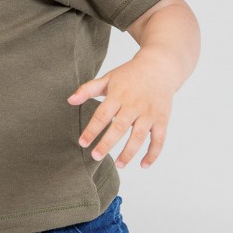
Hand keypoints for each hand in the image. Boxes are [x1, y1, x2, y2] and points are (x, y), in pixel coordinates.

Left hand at [67, 53, 176, 168]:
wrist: (160, 66)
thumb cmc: (130, 74)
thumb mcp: (108, 78)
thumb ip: (88, 89)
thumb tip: (70, 100)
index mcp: (118, 95)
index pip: (102, 115)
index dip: (92, 130)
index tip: (82, 143)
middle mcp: (134, 105)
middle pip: (119, 127)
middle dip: (107, 143)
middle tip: (95, 157)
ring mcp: (149, 113)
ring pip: (139, 136)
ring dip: (129, 152)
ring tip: (118, 165)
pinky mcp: (162, 119)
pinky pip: (159, 139)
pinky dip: (153, 153)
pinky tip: (143, 165)